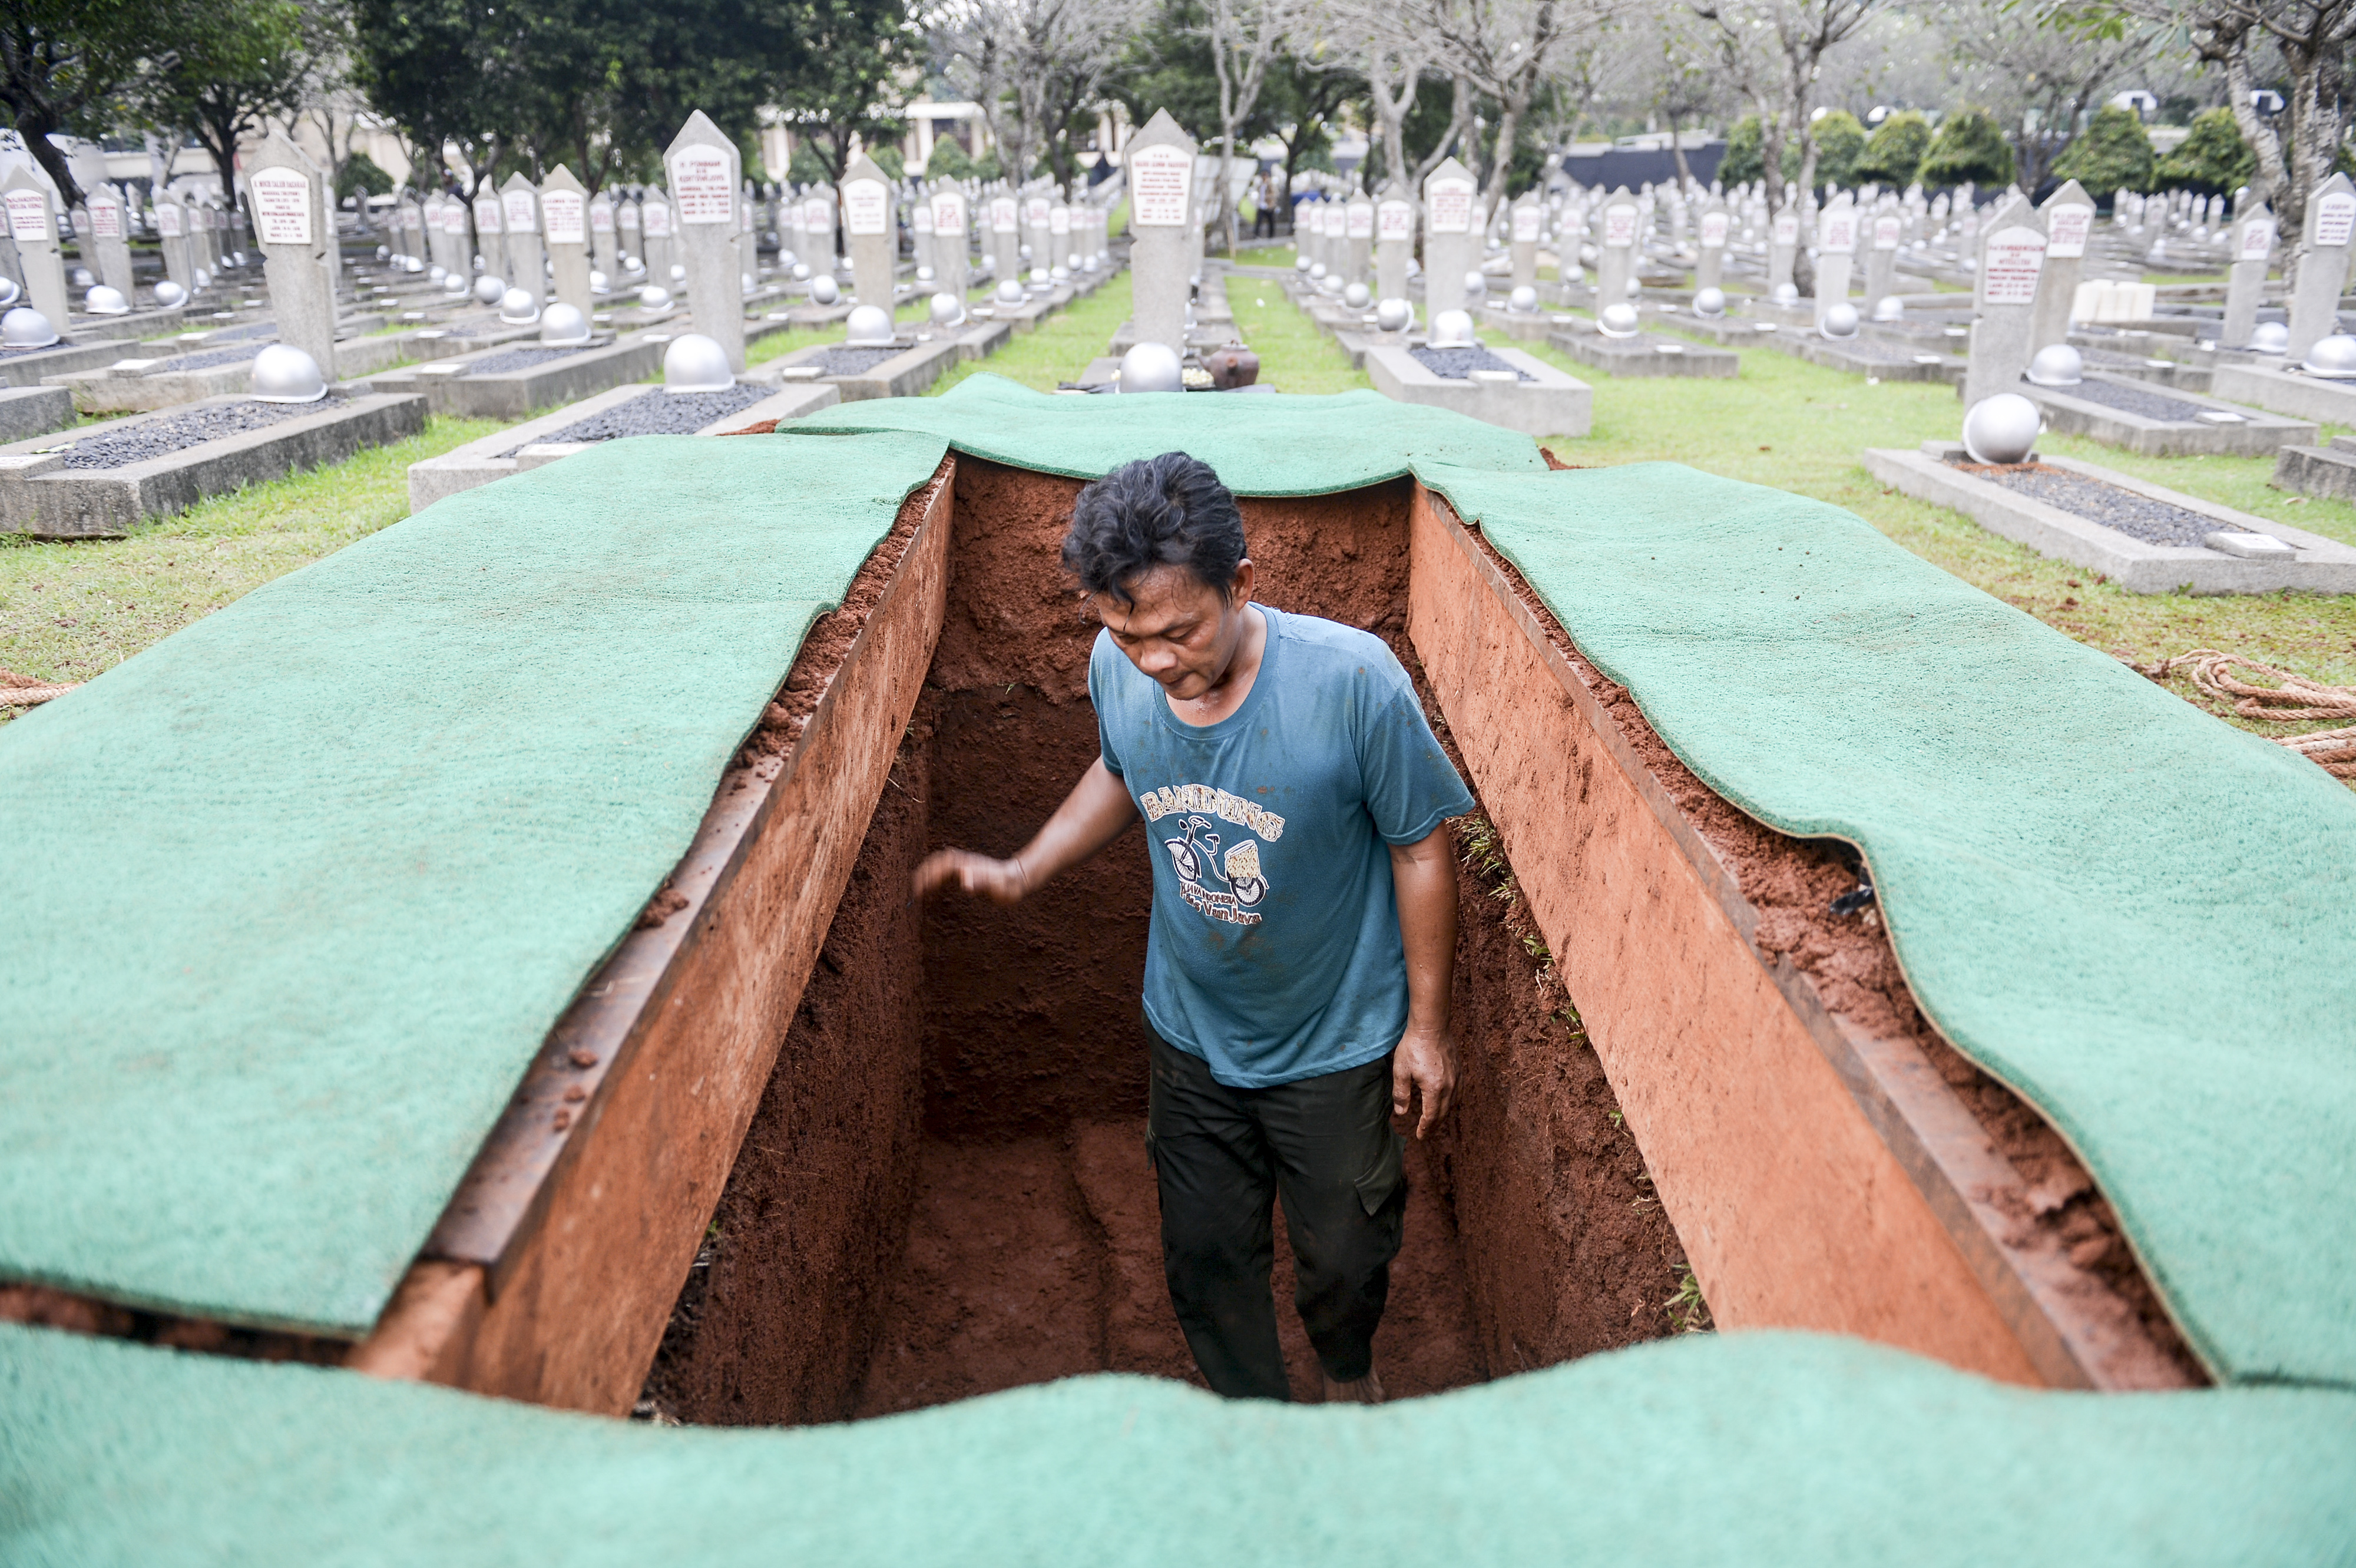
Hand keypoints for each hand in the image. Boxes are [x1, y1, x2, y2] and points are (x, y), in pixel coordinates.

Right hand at [911, 848, 1028, 904]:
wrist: (1018, 879)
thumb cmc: (1007, 885)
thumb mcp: (995, 886)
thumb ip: (980, 882)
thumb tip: (964, 881)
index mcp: (967, 865)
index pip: (942, 867)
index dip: (929, 876)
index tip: (920, 888)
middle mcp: (963, 863)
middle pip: (937, 863)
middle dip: (923, 873)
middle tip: (913, 888)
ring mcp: (964, 866)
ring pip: (939, 866)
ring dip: (927, 874)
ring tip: (917, 889)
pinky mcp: (966, 873)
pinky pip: (946, 873)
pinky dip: (935, 879)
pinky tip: (931, 890)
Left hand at [1391, 1023, 1455, 1138]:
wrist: (1431, 1026)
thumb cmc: (1413, 1047)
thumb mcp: (1401, 1071)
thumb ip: (1401, 1094)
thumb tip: (1402, 1113)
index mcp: (1434, 1089)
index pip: (1431, 1116)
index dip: (1425, 1128)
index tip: (1420, 1136)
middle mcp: (1449, 1086)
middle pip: (1444, 1113)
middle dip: (1434, 1126)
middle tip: (1426, 1133)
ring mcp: (1457, 1078)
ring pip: (1453, 1104)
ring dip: (1444, 1115)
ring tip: (1435, 1121)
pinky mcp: (1459, 1070)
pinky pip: (1459, 1092)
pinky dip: (1453, 1102)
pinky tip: (1447, 1102)